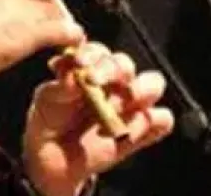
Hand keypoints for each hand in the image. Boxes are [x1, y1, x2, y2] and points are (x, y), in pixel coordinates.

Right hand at [0, 0, 84, 91]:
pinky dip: (69, 34)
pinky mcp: (29, 29)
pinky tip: (71, 39)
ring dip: (57, 20)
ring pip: (53, 8)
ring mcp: (20, 4)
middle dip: (47, 4)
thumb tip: (5, 5)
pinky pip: (60, 28)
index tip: (30, 2)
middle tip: (47, 19)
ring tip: (58, 33)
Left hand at [22, 42, 173, 195]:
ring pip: (153, 84)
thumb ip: (62, 86)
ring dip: (137, 92)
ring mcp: (132, 103)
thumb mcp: (48, 99)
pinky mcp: (144, 128)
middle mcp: (115, 80)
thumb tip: (73, 71)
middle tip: (95, 82)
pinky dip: (148, 122)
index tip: (79, 63)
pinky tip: (125, 133)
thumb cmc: (50, 119)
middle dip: (113, 70)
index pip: (99, 52)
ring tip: (112, 109)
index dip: (91, 54)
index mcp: (90, 66)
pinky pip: (162, 119)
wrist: (54, 157)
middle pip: (126, 64)